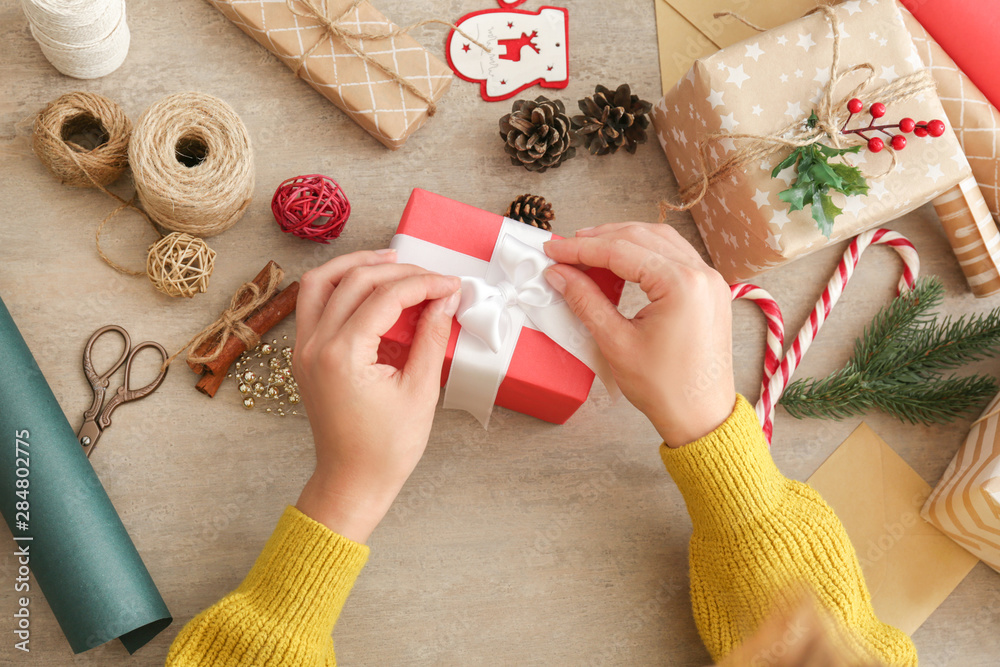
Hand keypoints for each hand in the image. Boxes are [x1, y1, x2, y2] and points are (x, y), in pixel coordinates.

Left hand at [292, 249, 460, 542]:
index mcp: (342, 355)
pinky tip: (368, 287)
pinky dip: (339, 285)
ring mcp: (303, 349)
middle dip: (397, 271)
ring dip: (357, 265)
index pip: (385, 296)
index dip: (423, 284)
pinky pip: (313, 303)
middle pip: (353, 280)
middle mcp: (315, 345)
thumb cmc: (386, 448)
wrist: (352, 481)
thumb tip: (445, 300)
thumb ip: (432, 338)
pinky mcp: (304, 354)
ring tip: (393, 262)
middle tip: (432, 277)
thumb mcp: (420, 391)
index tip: (451, 285)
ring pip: (321, 282)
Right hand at [543, 223, 734, 447]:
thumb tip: (560, 274)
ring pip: (659, 240)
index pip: (620, 251)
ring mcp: (710, 280)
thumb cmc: (665, 388)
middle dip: (599, 238)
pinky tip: (623, 260)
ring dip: (623, 239)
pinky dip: (645, 251)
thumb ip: (586, 301)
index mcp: (681, 284)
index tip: (553, 251)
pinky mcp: (710, 290)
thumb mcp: (616, 343)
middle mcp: (701, 274)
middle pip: (641, 237)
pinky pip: (675, 255)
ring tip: (589, 248)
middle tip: (566, 249)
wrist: (701, 416)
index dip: (581, 249)